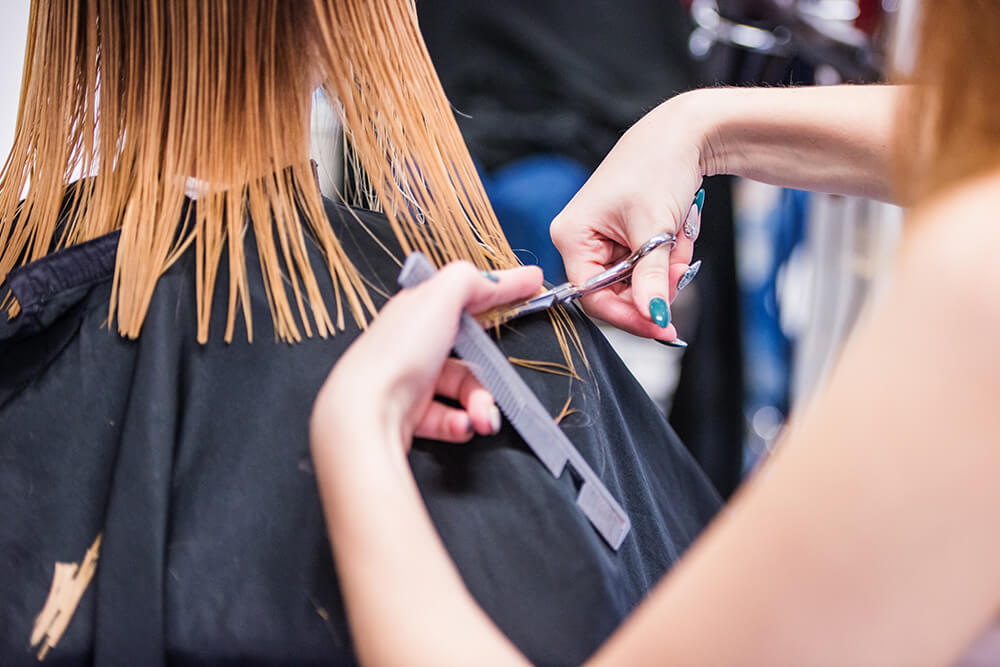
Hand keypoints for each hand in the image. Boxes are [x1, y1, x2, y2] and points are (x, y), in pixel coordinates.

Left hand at [310, 262, 543, 457]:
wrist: (365, 414)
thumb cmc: (397, 353)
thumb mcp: (439, 298)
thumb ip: (469, 280)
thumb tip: (493, 279)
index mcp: (417, 310)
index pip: (466, 295)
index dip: (500, 289)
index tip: (532, 283)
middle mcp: (412, 344)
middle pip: (470, 353)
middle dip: (491, 375)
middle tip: (502, 386)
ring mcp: (410, 380)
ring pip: (463, 390)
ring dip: (480, 405)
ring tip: (482, 418)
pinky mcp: (408, 415)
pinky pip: (449, 418)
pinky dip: (460, 423)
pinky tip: (462, 425)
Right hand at [550, 95, 705, 340]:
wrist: (684, 133)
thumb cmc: (659, 167)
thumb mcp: (655, 230)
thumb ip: (651, 279)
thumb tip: (654, 319)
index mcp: (572, 236)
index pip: (593, 296)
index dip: (629, 315)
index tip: (663, 328)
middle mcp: (578, 239)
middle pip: (614, 292)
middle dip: (653, 285)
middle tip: (682, 272)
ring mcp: (599, 237)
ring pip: (633, 280)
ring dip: (663, 268)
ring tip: (681, 239)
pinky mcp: (619, 234)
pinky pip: (642, 264)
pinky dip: (664, 255)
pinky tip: (677, 233)